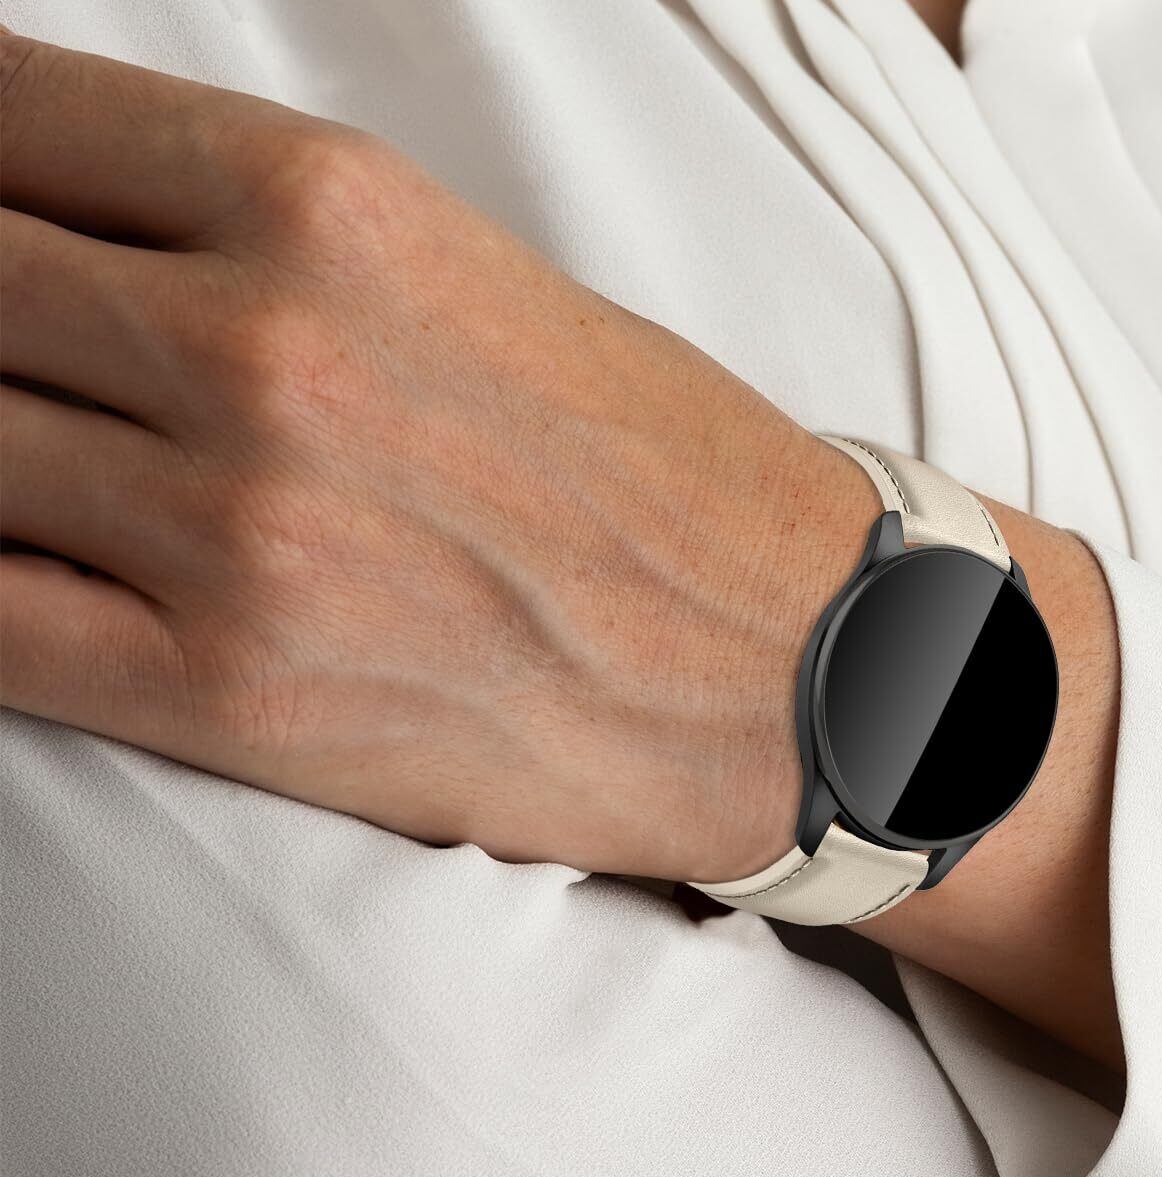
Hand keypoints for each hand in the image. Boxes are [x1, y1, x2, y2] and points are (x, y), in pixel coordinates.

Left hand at [0, 31, 875, 882]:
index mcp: (326, 206)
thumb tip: (71, 251)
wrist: (793, 666)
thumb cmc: (657, 478)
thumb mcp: (464, 284)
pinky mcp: (231, 693)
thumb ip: (249, 249)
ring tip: (45, 471)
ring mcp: (237, 529)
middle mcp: (262, 349)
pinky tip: (28, 571)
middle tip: (25, 372)